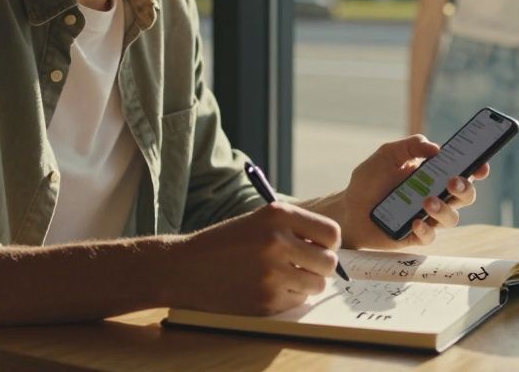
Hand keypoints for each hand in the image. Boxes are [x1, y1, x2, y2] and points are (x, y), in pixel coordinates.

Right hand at [165, 203, 340, 315]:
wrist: (186, 267)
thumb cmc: (227, 243)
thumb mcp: (259, 221)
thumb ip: (295, 229)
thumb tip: (332, 249)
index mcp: (278, 215)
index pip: (331, 234)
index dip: (328, 244)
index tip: (318, 248)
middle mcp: (277, 242)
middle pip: (329, 263)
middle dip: (321, 267)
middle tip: (305, 267)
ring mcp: (272, 274)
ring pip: (316, 286)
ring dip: (306, 284)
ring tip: (283, 277)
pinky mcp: (265, 301)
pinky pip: (296, 302)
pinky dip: (287, 298)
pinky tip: (265, 288)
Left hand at [338, 135, 488, 249]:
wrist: (348, 209)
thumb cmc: (369, 180)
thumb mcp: (387, 154)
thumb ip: (410, 146)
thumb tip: (436, 148)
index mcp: (433, 174)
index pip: (462, 171)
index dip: (476, 168)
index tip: (481, 165)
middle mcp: (435, 195)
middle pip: (465, 195)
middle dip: (465, 188)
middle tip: (453, 181)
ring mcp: (427, 217)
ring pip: (452, 218)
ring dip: (444, 209)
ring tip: (427, 201)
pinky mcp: (415, 236)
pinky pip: (430, 236)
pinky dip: (425, 230)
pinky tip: (414, 222)